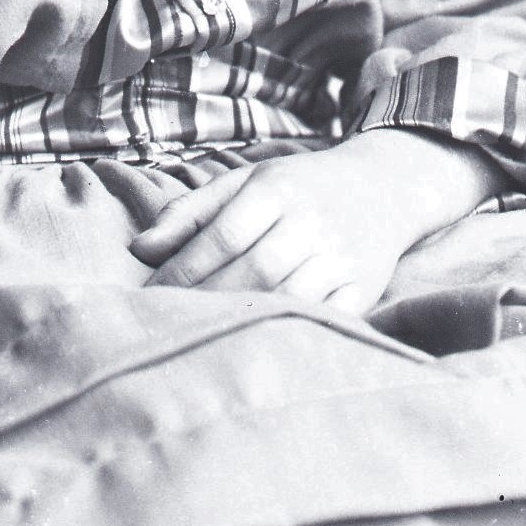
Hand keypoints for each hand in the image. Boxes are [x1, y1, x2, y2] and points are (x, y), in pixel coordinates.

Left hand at [128, 130, 502, 315]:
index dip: (183, 270)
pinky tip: (260, 342)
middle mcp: (312, 221)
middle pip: (254, 269)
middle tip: (171, 323)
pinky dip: (294, 330)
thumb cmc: (298, 188)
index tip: (150, 296)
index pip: (223, 236)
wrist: (386, 188)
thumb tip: (139, 249)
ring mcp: (343, 256)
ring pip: (289, 295)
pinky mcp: (364, 286)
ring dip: (245, 318)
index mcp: (277, 190)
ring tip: (206, 336)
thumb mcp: (243, 184)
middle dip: (208, 299)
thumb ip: (190, 213)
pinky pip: (326, 316)